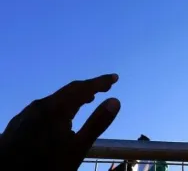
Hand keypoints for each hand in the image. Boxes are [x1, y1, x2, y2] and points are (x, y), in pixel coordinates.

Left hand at [0, 74, 120, 170]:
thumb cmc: (46, 166)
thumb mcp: (77, 149)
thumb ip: (97, 123)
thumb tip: (115, 100)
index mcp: (57, 108)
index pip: (83, 88)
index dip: (100, 82)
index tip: (115, 78)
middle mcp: (40, 106)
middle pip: (68, 90)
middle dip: (88, 87)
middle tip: (105, 86)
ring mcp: (27, 114)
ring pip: (55, 99)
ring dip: (73, 96)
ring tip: (88, 99)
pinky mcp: (18, 124)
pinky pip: (43, 107)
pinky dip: (59, 105)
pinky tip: (60, 117)